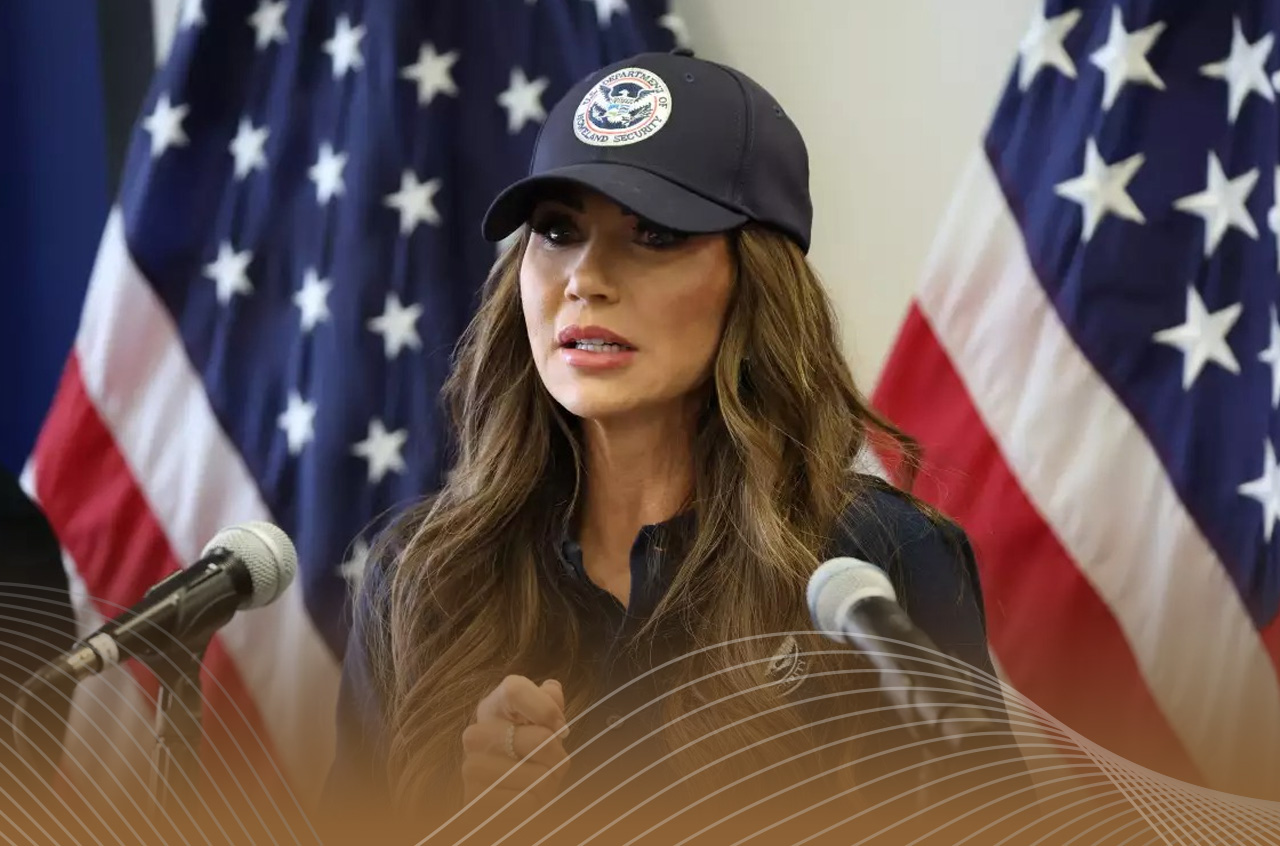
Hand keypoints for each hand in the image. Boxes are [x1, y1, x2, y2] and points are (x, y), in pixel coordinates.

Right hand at [462, 676, 569, 807]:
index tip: (560, 727)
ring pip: (539, 775)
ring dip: (548, 784)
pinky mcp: (474, 801)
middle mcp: (475, 735)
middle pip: (540, 739)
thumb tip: (552, 689)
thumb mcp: (540, 726)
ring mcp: (472, 768)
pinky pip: (527, 802)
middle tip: (550, 764)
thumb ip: (548, 703)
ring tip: (535, 784)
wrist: (502, 803)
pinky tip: (523, 801)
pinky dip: (535, 804)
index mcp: (492, 708)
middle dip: (557, 757)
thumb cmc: (527, 757)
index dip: (546, 708)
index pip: (515, 689)